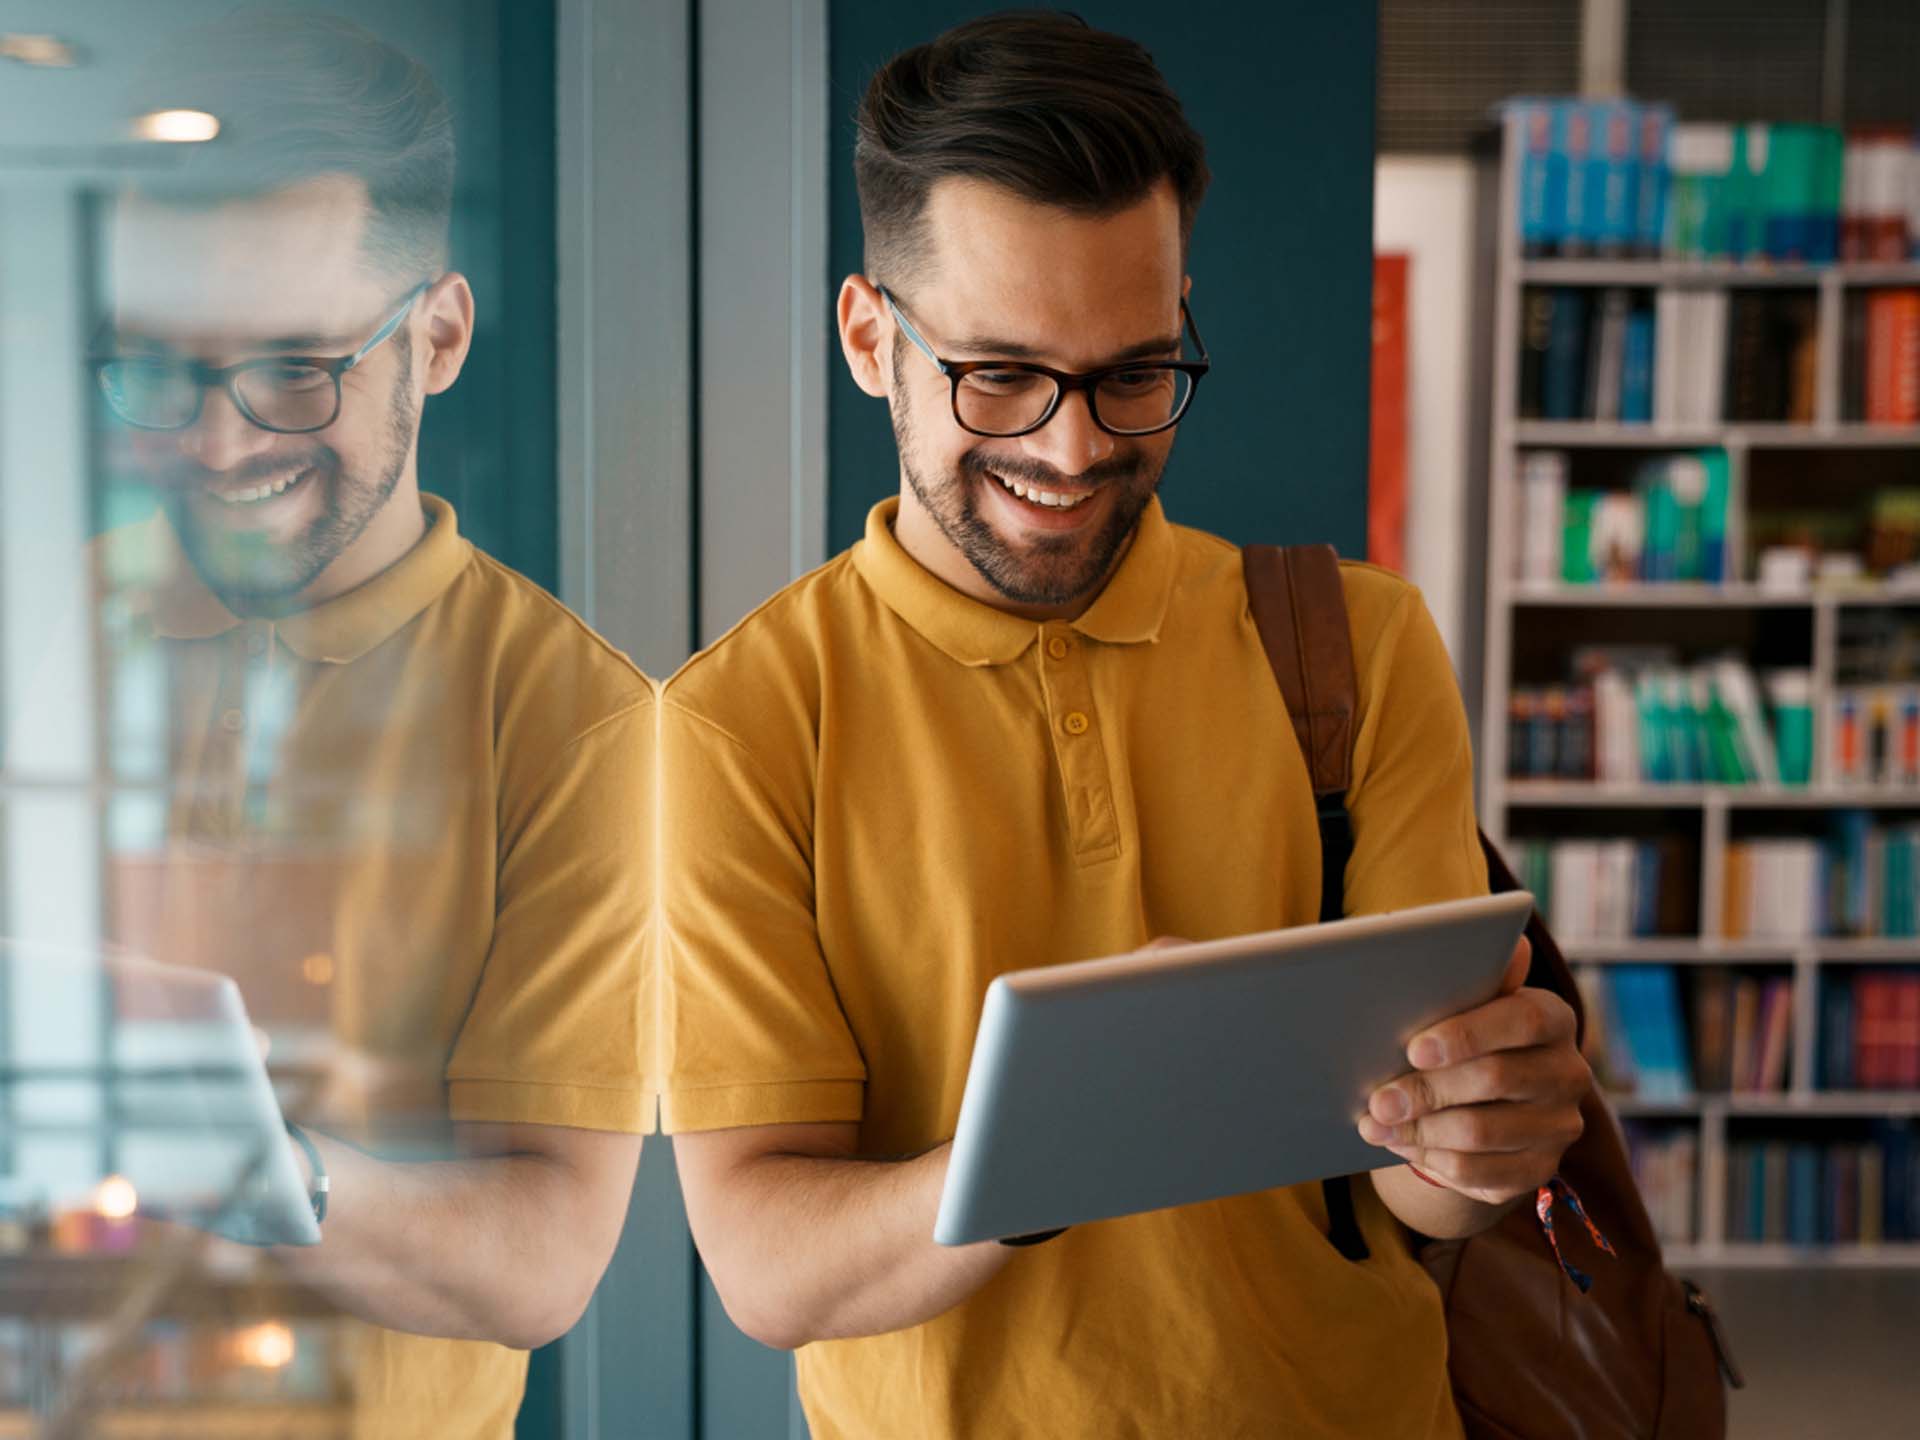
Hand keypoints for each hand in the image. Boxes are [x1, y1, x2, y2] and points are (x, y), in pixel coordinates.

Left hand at [1356, 936, 1589, 1205]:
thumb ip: (1462, 973)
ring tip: (1374, 1124)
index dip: (1467, 1034)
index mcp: (1552, 1017)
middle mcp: (1567, 1072)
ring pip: (1482, 1133)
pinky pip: (1482, 1174)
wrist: (1483, 1098)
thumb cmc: (1462, 1033)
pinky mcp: (1539, 1169)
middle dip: (1426, 1090)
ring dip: (1420, 1130)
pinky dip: (1433, 1160)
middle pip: (1495, 1080)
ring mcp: (1558, 1125)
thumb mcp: (1463, 1001)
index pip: (1521, 1020)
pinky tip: (1399, 1144)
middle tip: (1377, 1100)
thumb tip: (1471, 939)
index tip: (1414, 1048)